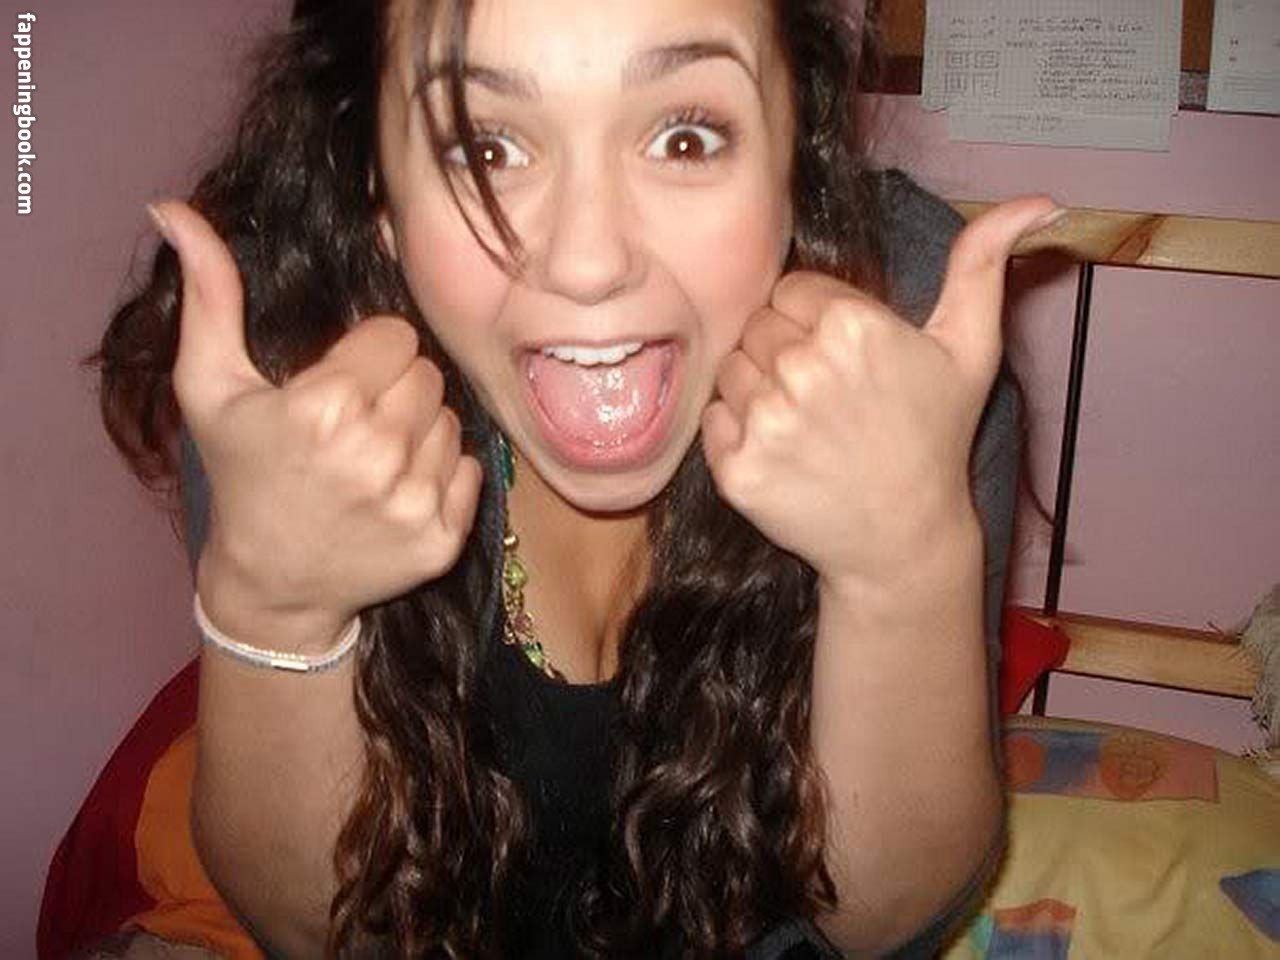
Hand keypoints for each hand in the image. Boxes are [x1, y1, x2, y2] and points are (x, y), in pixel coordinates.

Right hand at [153, 202, 482, 646]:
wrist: (271, 583)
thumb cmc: (242, 475)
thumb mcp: (210, 387)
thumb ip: (209, 295)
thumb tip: (174, 210)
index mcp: (326, 406)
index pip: (397, 336)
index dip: (368, 354)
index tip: (341, 382)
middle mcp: (378, 454)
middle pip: (428, 375)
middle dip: (396, 390)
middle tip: (357, 422)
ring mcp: (414, 501)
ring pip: (452, 420)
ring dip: (421, 431)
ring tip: (375, 458)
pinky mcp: (443, 538)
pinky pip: (473, 470)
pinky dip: (444, 476)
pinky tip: (399, 491)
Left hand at [701, 196, 1058, 592]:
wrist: (903, 539)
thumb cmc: (934, 437)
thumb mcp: (970, 348)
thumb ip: (982, 264)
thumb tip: (1037, 200)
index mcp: (851, 325)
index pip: (790, 289)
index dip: (813, 319)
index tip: (842, 356)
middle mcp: (802, 368)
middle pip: (757, 326)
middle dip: (784, 351)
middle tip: (824, 395)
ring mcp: (765, 421)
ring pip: (730, 369)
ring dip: (756, 390)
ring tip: (803, 424)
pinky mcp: (736, 468)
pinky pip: (711, 419)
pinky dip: (734, 432)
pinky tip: (780, 451)